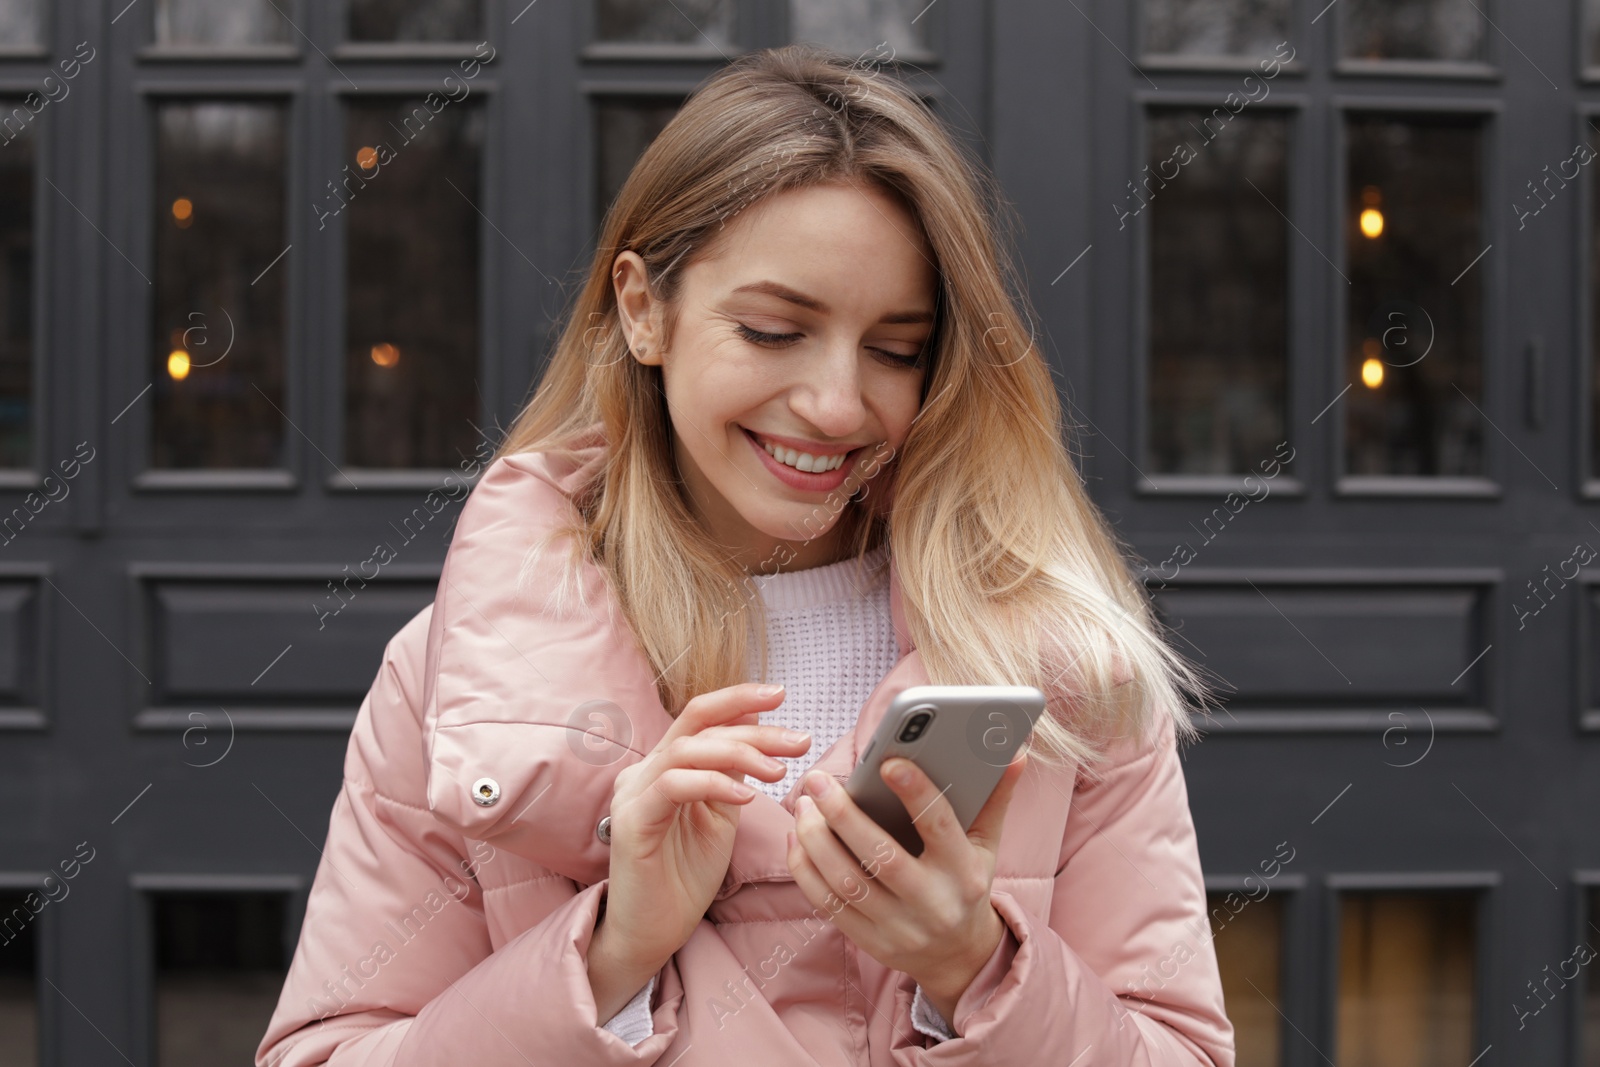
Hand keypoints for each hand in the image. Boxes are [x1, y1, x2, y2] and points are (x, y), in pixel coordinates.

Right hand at [601, 682, 811, 967]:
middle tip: (799, 739)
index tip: (781, 695)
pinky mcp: (631, 821)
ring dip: (740, 753)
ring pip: (687, 750)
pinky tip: (746, 796)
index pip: (699, 716)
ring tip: (779, 772)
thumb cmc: (685, 876)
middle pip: (697, 724)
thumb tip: (759, 728)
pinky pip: (673, 786)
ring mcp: (633, 793)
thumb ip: (732, 773)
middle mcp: (643, 771)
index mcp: (664, 765)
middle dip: (754, 727)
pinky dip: (713, 783)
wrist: (652, 931)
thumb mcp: (720, 815)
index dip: (739, 699)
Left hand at [785, 750, 1027, 1026]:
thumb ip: (994, 798)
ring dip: (816, 838)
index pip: (938, 826)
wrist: (959, 957)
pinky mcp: (869, 942)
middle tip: (817, 780)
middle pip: (881, 856)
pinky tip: (798, 837)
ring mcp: (898, 928)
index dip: (914, 792)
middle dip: (843, 814)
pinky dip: (806, 868)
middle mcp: (933, 903)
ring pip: (846, 881)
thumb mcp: (987, 845)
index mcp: (965, 872)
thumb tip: (1014, 751)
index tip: (888, 761)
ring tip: (803, 804)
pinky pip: (827, 904)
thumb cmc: (968, 884)